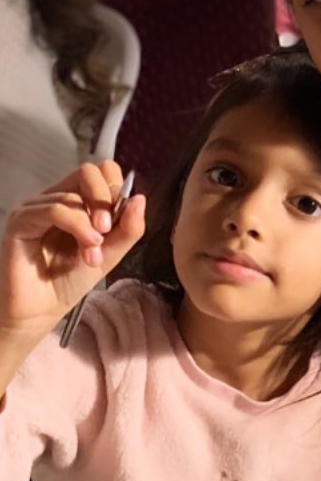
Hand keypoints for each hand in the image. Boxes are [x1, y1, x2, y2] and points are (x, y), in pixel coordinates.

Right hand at [0, 161, 145, 336]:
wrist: (41, 309)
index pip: (102, 171)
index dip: (117, 189)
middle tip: (107, 230)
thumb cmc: (70, 280)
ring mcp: (37, 207)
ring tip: (93, 254)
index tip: (120, 218)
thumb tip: (139, 198)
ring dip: (91, 227)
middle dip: (106, 199)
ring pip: (74, 194)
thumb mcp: (111, 253)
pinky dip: (77, 226)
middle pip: (89, 171)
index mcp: (79, 201)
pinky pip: (55, 208)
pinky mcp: (21, 220)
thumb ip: (128, 228)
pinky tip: (86, 247)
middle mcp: (57, 198)